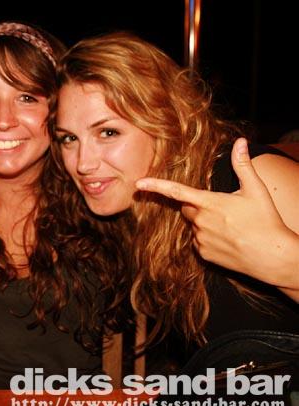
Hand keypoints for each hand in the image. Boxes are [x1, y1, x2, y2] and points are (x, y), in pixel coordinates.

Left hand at [135, 138, 298, 293]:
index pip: (176, 192)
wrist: (272, 257)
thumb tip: (240, 142)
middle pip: (187, 209)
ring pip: (194, 226)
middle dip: (197, 206)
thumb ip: (243, 165)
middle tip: (223, 209)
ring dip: (205, 223)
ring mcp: (200, 240)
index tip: (138, 184)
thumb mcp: (256, 190)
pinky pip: (198, 242)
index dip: (156, 186)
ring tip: (231, 227)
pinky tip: (228, 240)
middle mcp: (200, 222)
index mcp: (209, 203)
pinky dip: (208, 239)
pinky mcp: (203, 254)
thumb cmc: (265, 221)